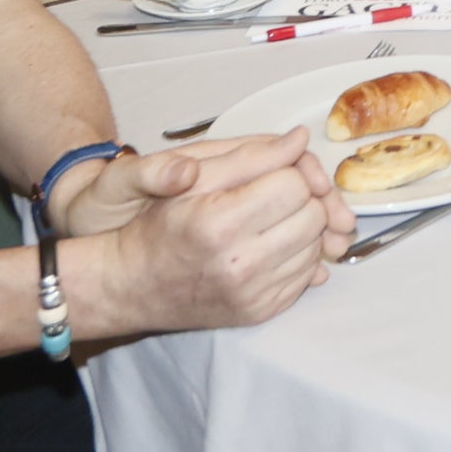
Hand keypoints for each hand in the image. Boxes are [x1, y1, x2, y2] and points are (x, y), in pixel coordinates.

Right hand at [68, 132, 353, 335]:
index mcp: (218, 222)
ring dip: (304, 228)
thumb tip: (300, 139)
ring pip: (317, 246)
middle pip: (314, 215)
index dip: (288, 172)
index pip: (294, 185)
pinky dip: (298, 257)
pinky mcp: (261, 312)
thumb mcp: (192, 179)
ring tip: (271, 221)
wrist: (133, 285)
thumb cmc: (159, 224)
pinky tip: (271, 247)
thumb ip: (248, 155)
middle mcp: (239, 263)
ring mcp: (252, 294)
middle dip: (302, 198)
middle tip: (274, 195)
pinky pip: (307, 276)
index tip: (272, 174)